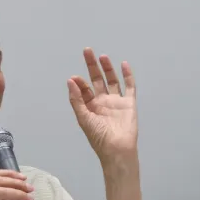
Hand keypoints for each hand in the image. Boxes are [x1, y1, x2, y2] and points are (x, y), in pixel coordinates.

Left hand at [67, 48, 137, 163]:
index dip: (79, 82)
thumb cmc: (99, 137)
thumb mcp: (83, 118)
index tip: (75, 77)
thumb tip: (70, 80)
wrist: (117, 149)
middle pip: (98, 80)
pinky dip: (128, 76)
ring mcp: (117, 101)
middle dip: (92, 66)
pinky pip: (129, 87)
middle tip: (87, 50)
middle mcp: (103, 102)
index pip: (84, 89)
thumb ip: (77, 99)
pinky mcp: (129, 103)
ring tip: (102, 56)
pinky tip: (123, 64)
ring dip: (107, 68)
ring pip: (112, 80)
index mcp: (91, 106)